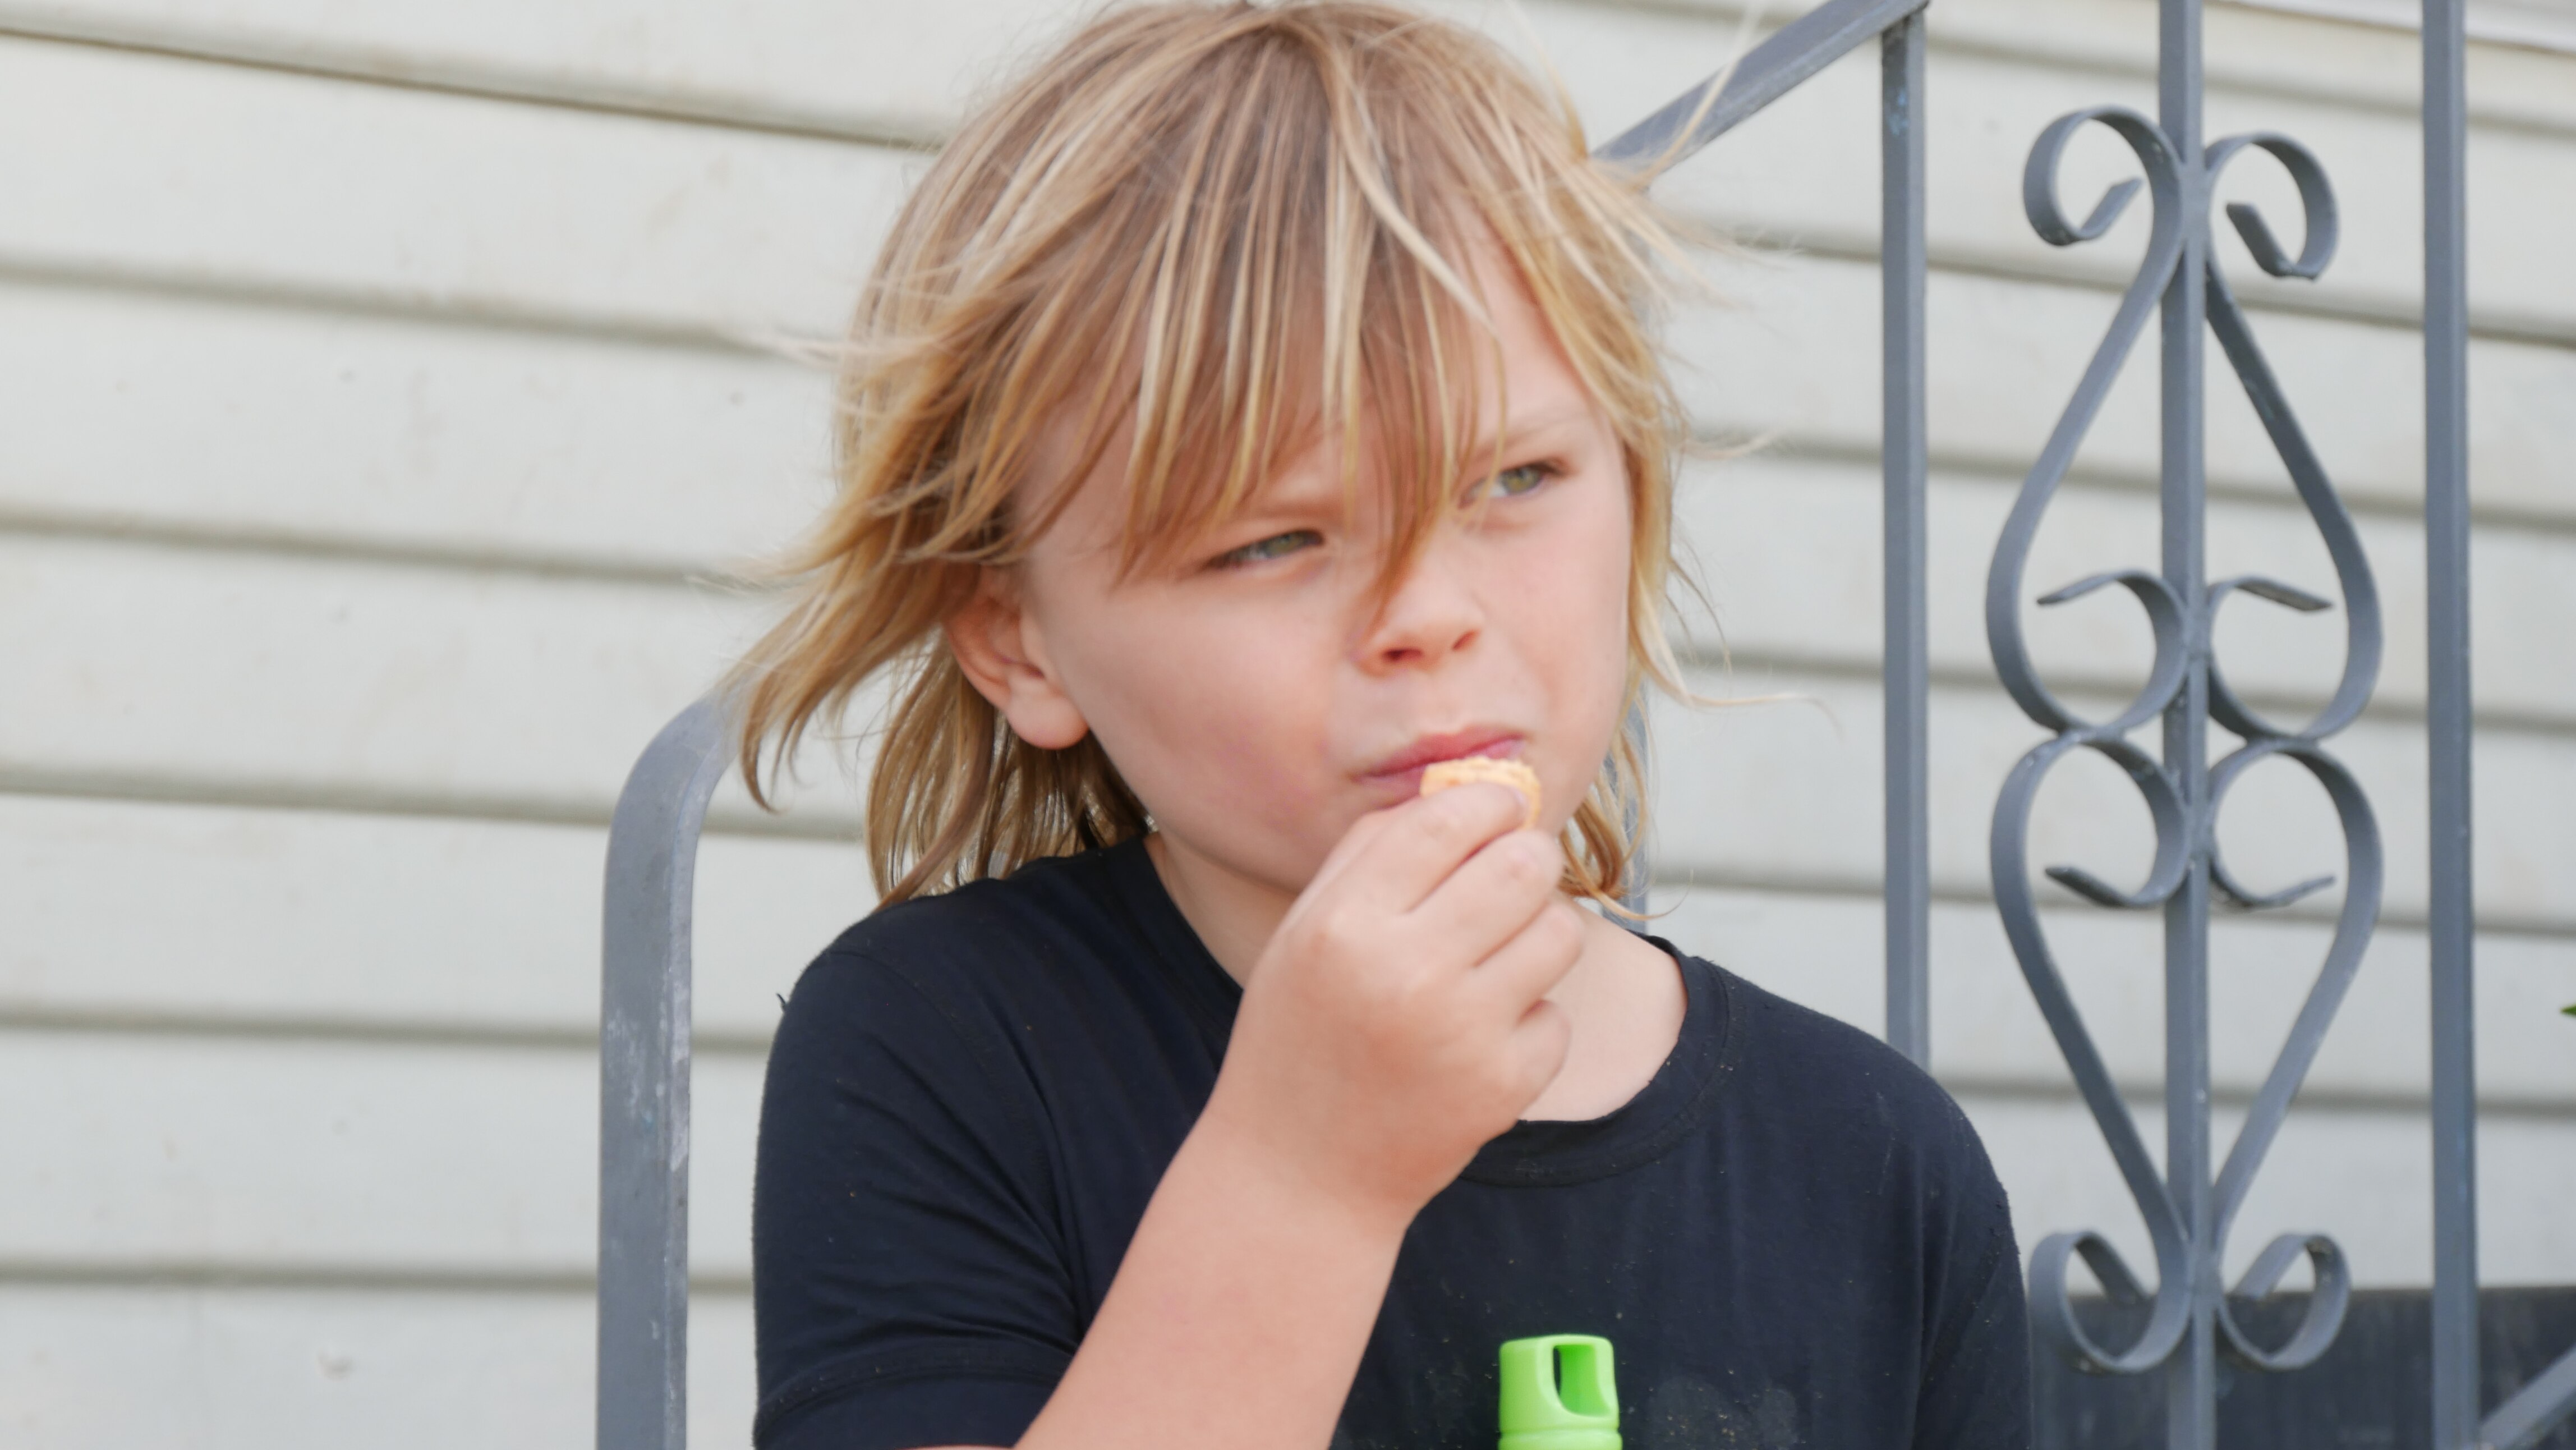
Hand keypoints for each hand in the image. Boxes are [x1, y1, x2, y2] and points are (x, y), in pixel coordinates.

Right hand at [1198, 783, 1582, 1227]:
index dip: (1489, 804)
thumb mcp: (1303, 932)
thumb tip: (1461, 786)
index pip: (1449, 820)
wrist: (1298, 1174)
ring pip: (1560, 931)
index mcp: (1344, 923)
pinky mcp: (1501, 1087)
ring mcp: (1460, 1033)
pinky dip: (1529, 1019)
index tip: (1497, 811)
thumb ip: (1371, 851)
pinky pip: (1557, 1014)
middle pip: (1524, 864)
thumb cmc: (1300, 1035)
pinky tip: (1479, 1038)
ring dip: (1538, 933)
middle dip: (1528, 859)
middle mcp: (1404, 972)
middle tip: (1511, 878)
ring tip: (1496, 957)